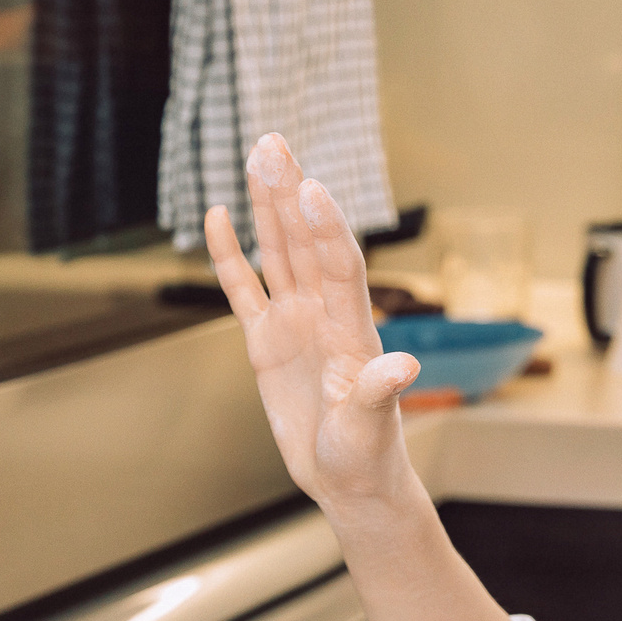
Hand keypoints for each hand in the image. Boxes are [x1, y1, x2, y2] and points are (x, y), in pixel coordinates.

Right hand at [204, 134, 422, 507]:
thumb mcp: (370, 427)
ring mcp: (296, 323)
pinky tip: (219, 215)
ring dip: (268, 206)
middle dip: (290, 192)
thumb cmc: (366, 455)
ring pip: (278, 252)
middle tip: (274, 142)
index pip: (339, 266)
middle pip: (305, 241)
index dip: (327, 228)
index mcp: (352, 329)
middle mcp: (325, 314)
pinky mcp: (268, 341)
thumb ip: (378, 393)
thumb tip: (402, 365)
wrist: (348, 478)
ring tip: (259, 154)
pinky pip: (244, 289)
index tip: (312, 186)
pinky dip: (230, 255)